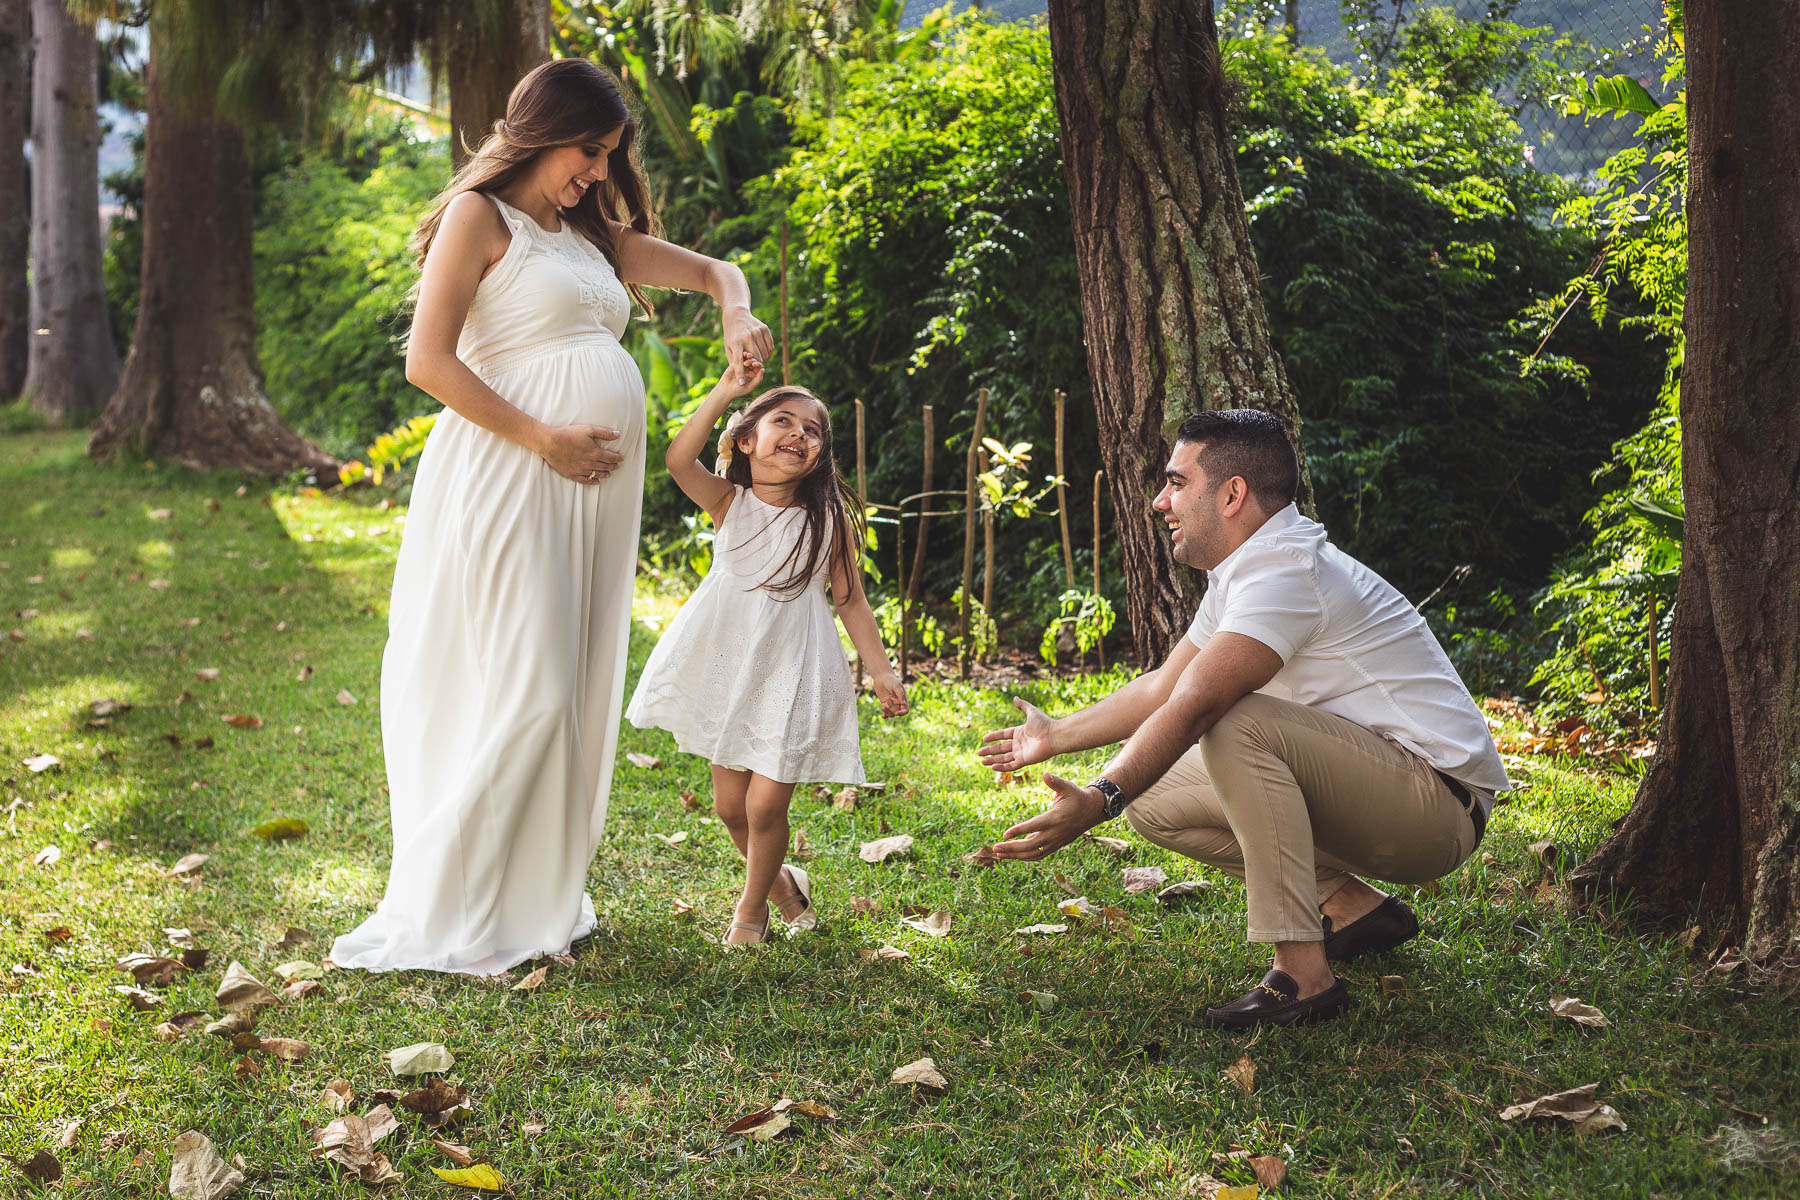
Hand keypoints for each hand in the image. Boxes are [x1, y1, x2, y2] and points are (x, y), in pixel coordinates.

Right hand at [537, 422, 623, 483]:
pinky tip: (596, 482)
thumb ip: (604, 433)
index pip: (611, 457)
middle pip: (605, 466)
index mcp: (595, 452)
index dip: (617, 458)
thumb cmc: (568, 434)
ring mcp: (581, 470)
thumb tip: (618, 434)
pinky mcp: (572, 474)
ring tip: (608, 474)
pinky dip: (592, 481)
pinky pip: (585, 480)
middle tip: (617, 466)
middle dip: (612, 466)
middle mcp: (590, 463)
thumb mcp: (588, 429)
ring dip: (604, 474)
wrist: (550, 443)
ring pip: (596, 474)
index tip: (621, 458)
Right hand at [713, 349, 763, 400]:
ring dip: (749, 357)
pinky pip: (741, 358)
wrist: (726, 390)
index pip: (759, 368)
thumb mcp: (750, 386)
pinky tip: (743, 354)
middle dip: (753, 360)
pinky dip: (743, 355)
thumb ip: (758, 379)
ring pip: (748, 359)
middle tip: (750, 361)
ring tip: (747, 356)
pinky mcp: (736, 364)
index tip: (754, 365)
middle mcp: (750, 370)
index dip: (758, 365)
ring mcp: (743, 366)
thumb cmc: (739, 390)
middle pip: (754, 362)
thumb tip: (763, 369)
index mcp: (754, 376)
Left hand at [723, 309, 773, 377]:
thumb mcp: (728, 347)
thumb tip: (740, 376)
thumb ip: (734, 361)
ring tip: (758, 359)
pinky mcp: (764, 329)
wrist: (736, 315)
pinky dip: (768, 353)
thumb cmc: (731, 335)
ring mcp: (757, 332)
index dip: (740, 373)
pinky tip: (764, 353)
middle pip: (755, 359)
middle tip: (753, 366)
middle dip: (755, 365)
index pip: (738, 361)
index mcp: (735, 342)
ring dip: (762, 360)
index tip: (741, 384)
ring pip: (764, 354)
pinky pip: (770, 347)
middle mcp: (747, 336)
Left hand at [871, 669, 907, 717]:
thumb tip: (904, 703)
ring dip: (887, 712)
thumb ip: (900, 694)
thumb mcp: (896, 686)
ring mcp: (891, 704)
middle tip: (888, 699)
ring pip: (891, 714)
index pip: (905, 710)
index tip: (896, 713)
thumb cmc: (890, 680)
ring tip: (883, 706)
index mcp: (903, 699)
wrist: (882, 677)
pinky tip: (883, 716)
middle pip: (897, 712)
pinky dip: (885, 715)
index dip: (902, 713)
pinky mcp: (884, 703)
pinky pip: (886, 713)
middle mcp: (898, 703)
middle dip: (892, 708)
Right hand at [976, 696, 1055, 772]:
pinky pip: (1011, 765)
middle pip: (1001, 748)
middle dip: (989, 750)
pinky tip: (992, 766)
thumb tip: (1015, 697)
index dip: (993, 737)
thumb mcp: (1031, 711)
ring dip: (992, 760)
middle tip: (978, 752)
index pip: (1003, 735)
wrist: (1053, 736)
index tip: (984, 738)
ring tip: (982, 761)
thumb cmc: (1044, 724)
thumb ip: (1022, 705)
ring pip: (1004, 758)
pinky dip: (1002, 767)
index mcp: (1020, 732)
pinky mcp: (1024, 760)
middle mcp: (1019, 743)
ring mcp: (1021, 752)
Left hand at [988, 773, 1106, 861]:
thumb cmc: (1077, 796)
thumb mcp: (1068, 787)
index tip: (1004, 835)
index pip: (1034, 827)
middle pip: (1031, 846)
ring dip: (1015, 855)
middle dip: (1012, 848)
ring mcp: (1055, 841)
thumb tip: (1045, 774)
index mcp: (1055, 818)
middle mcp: (1055, 833)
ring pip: (1033, 853)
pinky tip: (1012, 855)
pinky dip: (1025, 857)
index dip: (1019, 831)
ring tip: (999, 854)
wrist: (1092, 811)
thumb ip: (1055, 782)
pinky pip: (1038, 854)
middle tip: (995, 847)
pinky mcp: (1056, 845)